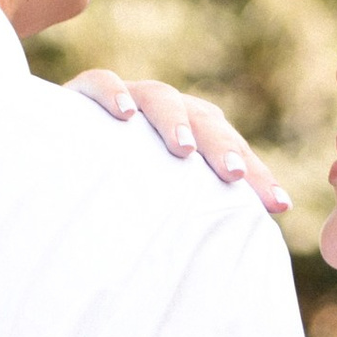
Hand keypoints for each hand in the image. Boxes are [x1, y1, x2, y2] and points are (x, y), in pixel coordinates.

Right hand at [69, 69, 289, 215]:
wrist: (58, 153)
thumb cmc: (118, 188)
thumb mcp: (164, 203)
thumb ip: (197, 214)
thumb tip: (247, 253)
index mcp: (194, 134)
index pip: (233, 150)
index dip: (258, 175)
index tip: (278, 207)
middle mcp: (168, 113)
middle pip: (205, 121)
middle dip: (222, 147)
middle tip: (234, 176)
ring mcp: (130, 100)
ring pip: (160, 98)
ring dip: (175, 120)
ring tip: (183, 149)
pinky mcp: (85, 95)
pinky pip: (102, 83)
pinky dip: (114, 94)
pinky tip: (124, 114)